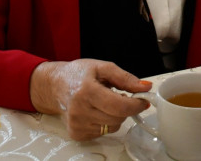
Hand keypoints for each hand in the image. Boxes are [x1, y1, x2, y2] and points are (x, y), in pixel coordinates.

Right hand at [29, 59, 150, 139]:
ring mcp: (76, 125)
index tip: (143, 100)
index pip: (119, 106)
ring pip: (112, 127)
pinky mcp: (76, 134)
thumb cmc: (79, 74)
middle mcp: (79, 111)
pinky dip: (106, 122)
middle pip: (118, 118)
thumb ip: (126, 78)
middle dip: (126, 108)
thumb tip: (145, 87)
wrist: (55, 85)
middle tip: (121, 96)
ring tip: (105, 102)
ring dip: (116, 116)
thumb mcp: (103, 67)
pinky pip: (103, 132)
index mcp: (87, 91)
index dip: (136, 105)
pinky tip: (97, 111)